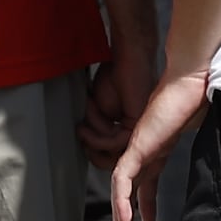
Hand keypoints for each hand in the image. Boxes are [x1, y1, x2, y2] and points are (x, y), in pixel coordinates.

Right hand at [77, 50, 141, 166]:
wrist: (124, 60)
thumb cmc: (113, 78)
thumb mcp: (99, 110)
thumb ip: (98, 130)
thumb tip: (89, 146)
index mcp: (128, 130)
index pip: (115, 155)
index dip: (96, 154)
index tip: (83, 144)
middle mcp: (137, 132)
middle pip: (116, 160)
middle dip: (94, 153)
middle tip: (82, 142)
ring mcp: (139, 129)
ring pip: (114, 152)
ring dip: (93, 140)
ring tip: (83, 128)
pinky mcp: (137, 124)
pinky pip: (117, 142)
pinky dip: (99, 136)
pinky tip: (88, 127)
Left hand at [110, 69, 211, 220]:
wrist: (194, 81)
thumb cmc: (200, 98)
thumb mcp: (203, 129)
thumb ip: (206, 145)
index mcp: (159, 146)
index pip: (147, 179)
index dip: (145, 202)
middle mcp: (146, 148)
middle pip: (130, 185)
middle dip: (127, 211)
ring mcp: (139, 147)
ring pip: (122, 185)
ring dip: (121, 210)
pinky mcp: (137, 146)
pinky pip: (123, 178)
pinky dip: (122, 198)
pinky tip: (124, 216)